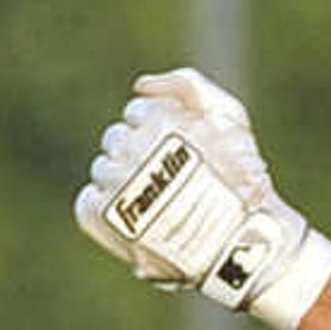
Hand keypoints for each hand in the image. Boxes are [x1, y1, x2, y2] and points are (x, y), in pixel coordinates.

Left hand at [73, 69, 330, 329]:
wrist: (237, 244)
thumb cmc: (241, 180)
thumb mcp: (230, 117)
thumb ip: (189, 85)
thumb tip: (140, 84)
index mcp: (158, 120)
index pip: (138, 113)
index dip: (160, 133)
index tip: (181, 155)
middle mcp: (130, 147)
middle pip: (117, 139)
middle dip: (139, 156)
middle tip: (171, 183)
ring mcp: (111, 182)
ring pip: (103, 170)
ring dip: (124, 183)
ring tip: (156, 207)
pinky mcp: (96, 214)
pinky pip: (89, 201)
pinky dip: (107, 210)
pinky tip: (136, 221)